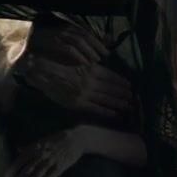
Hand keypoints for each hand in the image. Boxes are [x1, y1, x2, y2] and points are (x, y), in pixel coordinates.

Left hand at [6, 129, 83, 176]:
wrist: (77, 138)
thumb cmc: (58, 139)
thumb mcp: (43, 140)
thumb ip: (30, 146)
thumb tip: (18, 149)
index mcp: (36, 147)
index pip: (21, 159)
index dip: (13, 169)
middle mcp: (42, 155)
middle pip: (27, 170)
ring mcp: (51, 162)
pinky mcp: (60, 168)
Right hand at [16, 23, 134, 116]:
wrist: (43, 73)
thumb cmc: (58, 64)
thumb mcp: (78, 62)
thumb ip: (91, 67)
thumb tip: (103, 68)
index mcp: (91, 69)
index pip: (111, 76)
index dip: (121, 82)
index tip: (130, 85)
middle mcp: (91, 81)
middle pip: (112, 88)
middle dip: (124, 94)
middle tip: (134, 98)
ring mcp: (85, 93)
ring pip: (106, 99)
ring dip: (119, 103)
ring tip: (129, 106)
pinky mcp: (78, 103)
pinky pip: (95, 109)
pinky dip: (106, 111)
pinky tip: (115, 114)